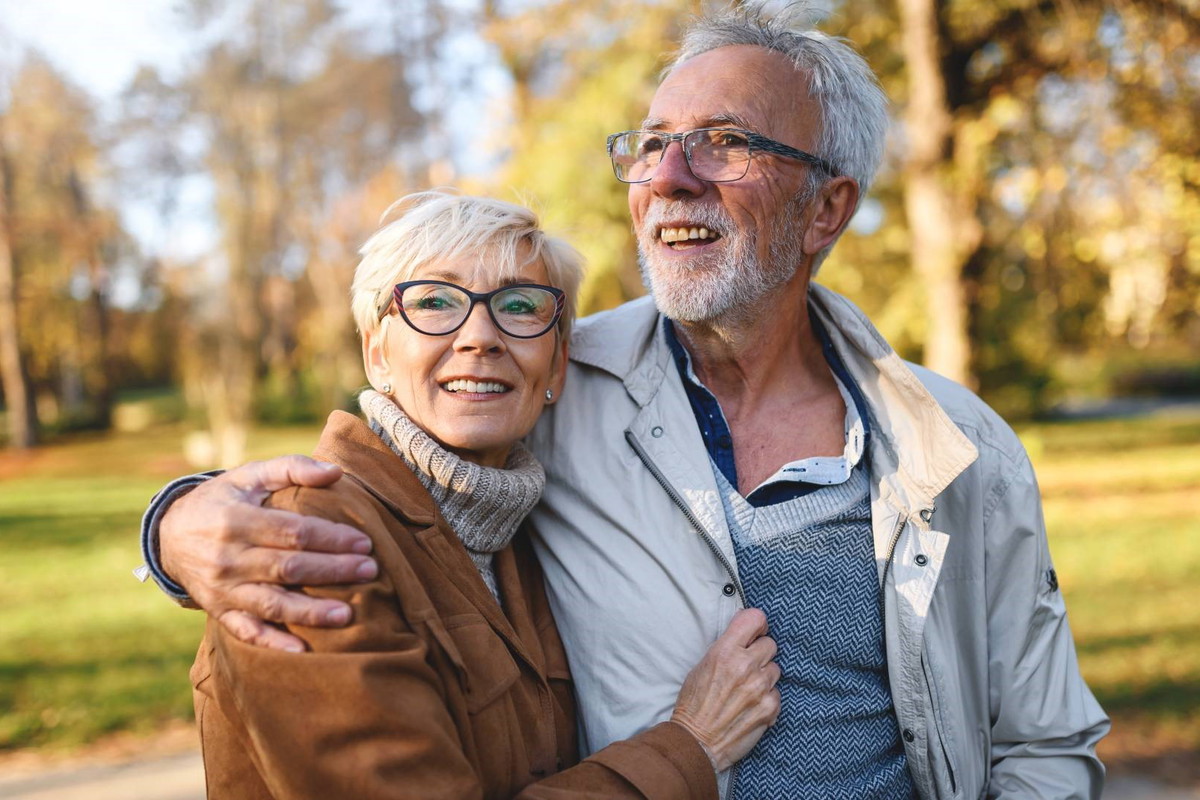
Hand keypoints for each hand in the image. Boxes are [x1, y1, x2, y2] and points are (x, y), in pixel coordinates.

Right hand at [160, 455, 378, 651]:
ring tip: (346, 615)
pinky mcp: (218, 610)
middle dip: (332, 571)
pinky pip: (246, 631)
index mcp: (237, 521)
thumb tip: (335, 472)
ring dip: (310, 611)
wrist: (169, 535)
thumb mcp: (249, 475)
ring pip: (271, 603)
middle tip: (369, 571)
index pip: (293, 532)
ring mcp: (223, 588)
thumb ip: (291, 468)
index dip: (331, 538)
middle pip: (288, 568)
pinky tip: (301, 651)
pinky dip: (272, 642)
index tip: (364, 542)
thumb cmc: (223, 500)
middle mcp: (228, 558)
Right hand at [670, 608, 781, 771]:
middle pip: (770, 644)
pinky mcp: (770, 707)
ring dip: (764, 676)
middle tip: (747, 666)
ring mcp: (760, 687)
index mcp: (725, 651)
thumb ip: (726, 647)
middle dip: (760, 653)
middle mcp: (745, 666)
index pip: (755, 619)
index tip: (754, 633)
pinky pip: (777, 692)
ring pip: (775, 669)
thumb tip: (745, 634)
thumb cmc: (694, 704)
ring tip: (746, 689)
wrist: (697, 741)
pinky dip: (767, 698)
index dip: (757, 625)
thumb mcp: (702, 666)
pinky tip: (751, 705)